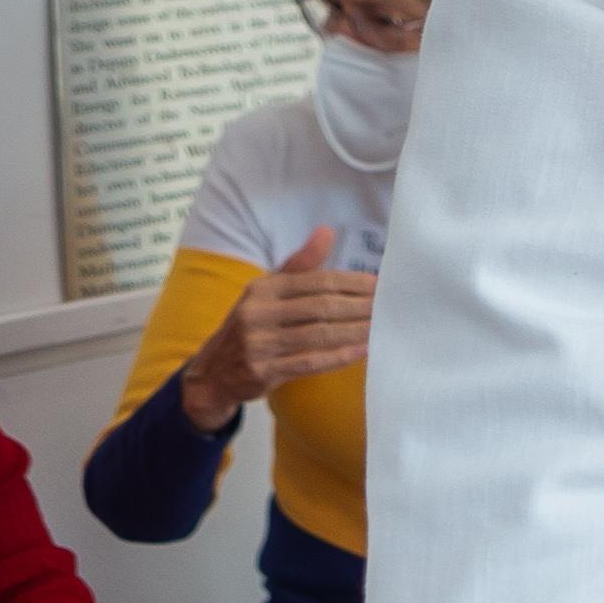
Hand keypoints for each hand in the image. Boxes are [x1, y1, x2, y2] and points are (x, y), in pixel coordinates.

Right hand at [179, 228, 373, 429]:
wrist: (213, 372)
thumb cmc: (254, 325)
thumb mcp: (268, 291)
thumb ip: (300, 264)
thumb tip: (326, 230)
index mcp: (263, 289)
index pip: (316, 281)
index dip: (351, 283)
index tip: (380, 285)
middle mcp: (258, 313)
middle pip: (321, 307)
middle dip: (359, 306)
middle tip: (389, 306)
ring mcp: (258, 344)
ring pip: (319, 334)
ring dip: (355, 331)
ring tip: (382, 327)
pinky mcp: (262, 371)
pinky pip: (309, 362)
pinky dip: (339, 357)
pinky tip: (362, 351)